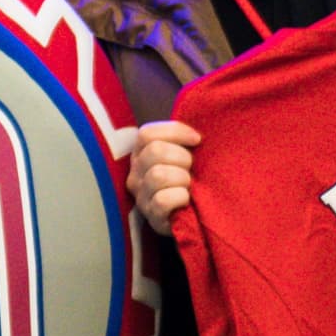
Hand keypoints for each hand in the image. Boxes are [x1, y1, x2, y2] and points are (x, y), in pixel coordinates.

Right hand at [130, 119, 199, 235]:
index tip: (197, 140)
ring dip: (183, 179)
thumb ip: (186, 136)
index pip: (147, 133)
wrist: (200, 214)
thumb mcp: (188, 152)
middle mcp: (135, 174)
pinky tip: (187, 201)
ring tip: (191, 186)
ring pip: (158, 175)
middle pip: (155, 152)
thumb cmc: (194, 176)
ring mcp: (141, 197)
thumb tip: (200, 117)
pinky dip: (181, 198)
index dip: (176, 132)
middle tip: (193, 168)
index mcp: (142, 154)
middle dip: (183, 158)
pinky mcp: (152, 218)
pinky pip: (163, 201)